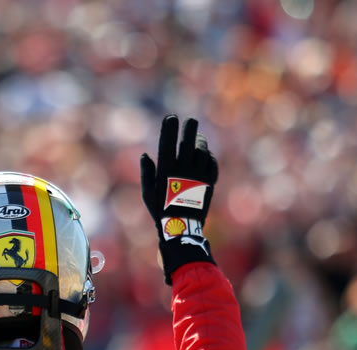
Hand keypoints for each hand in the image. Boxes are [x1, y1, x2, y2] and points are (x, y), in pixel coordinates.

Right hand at [140, 115, 218, 283]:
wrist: (181, 226)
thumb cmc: (160, 209)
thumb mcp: (147, 192)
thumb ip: (147, 172)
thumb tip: (145, 155)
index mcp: (166, 168)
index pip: (168, 141)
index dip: (170, 127)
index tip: (171, 118)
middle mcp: (183, 168)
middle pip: (188, 140)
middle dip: (190, 127)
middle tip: (191, 121)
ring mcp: (198, 174)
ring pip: (202, 150)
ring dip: (200, 142)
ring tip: (198, 138)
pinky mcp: (209, 181)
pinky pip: (211, 163)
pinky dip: (209, 157)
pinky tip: (206, 155)